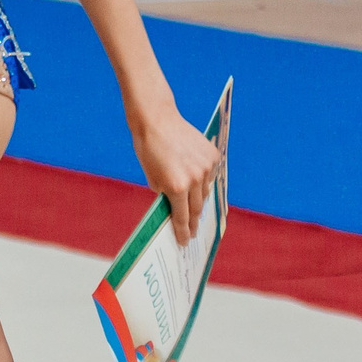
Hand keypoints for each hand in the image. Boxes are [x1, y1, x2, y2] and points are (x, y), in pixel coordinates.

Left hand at [133, 109, 221, 245]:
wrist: (157, 119)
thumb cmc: (148, 149)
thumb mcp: (151, 177)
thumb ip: (164, 193)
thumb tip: (174, 206)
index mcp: (176, 187)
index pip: (182, 218)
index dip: (183, 232)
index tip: (185, 242)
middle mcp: (194, 179)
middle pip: (197, 209)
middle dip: (194, 221)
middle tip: (193, 231)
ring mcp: (206, 167)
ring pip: (205, 192)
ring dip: (198, 199)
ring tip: (193, 206)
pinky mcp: (213, 156)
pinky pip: (210, 175)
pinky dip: (203, 180)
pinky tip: (196, 180)